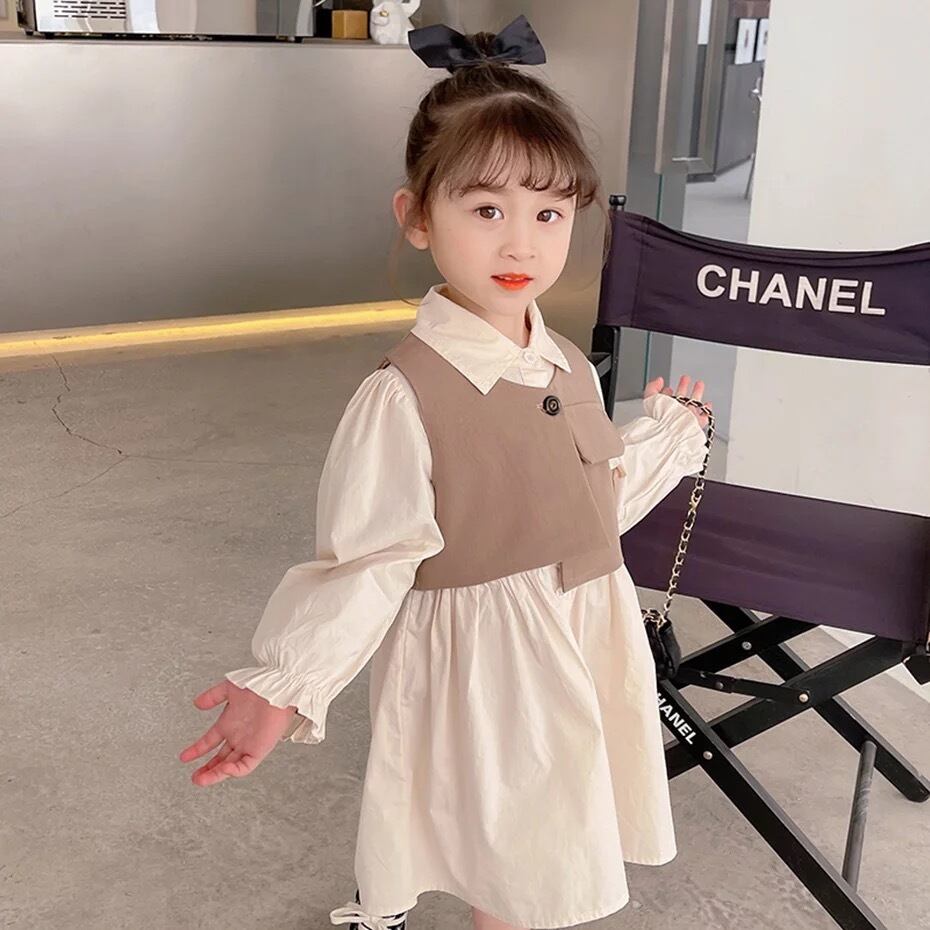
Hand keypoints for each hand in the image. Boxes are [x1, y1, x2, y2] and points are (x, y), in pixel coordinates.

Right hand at [179, 679, 297, 786]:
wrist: (277, 687)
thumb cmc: (259, 685)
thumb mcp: (230, 688)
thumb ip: (213, 696)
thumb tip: (197, 703)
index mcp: (230, 724)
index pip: (210, 742)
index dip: (197, 750)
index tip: (184, 757)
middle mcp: (238, 736)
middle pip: (220, 758)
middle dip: (206, 769)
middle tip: (194, 777)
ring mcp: (249, 744)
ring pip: (230, 765)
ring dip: (215, 774)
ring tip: (200, 780)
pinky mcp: (260, 749)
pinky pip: (246, 766)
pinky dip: (235, 770)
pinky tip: (224, 769)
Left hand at [643, 374, 712, 428]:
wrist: (672, 432)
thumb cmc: (660, 418)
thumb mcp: (651, 398)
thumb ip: (652, 387)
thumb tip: (658, 380)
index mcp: (663, 408)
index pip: (665, 398)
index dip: (666, 392)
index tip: (667, 387)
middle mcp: (675, 413)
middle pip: (680, 397)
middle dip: (683, 386)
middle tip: (685, 378)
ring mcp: (686, 417)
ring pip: (693, 403)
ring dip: (697, 392)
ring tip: (699, 384)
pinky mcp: (696, 422)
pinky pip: (703, 416)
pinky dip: (706, 410)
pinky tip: (708, 405)